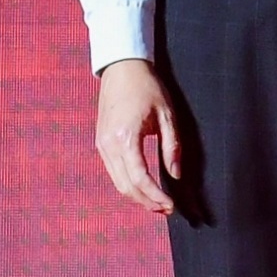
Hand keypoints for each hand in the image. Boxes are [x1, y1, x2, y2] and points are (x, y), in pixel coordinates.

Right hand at [96, 59, 183, 213]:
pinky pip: (113, 172)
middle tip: (166, 209)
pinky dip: (128, 184)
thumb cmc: (146, 87)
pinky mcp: (101, 142)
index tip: (170, 205)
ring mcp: (101, 144)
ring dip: (137, 196)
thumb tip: (175, 174)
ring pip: (117, 182)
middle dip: (146, 202)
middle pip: (125, 186)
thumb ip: (172, 146)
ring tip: (157, 202)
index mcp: (126, 137)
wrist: (122, 68)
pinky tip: (143, 187)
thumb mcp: (166, 115)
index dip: (155, 196)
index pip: (140, 178)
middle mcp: (109, 144)